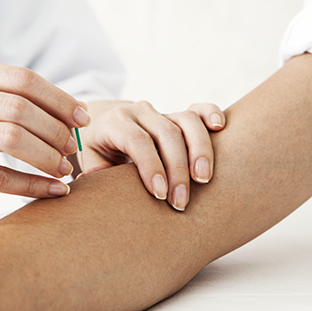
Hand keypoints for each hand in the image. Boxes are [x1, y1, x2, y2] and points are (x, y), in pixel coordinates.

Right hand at [0, 56, 88, 204]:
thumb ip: (4, 100)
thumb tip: (67, 114)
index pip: (21, 78)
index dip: (58, 99)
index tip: (81, 118)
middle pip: (19, 108)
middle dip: (56, 130)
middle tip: (73, 149)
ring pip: (11, 138)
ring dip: (48, 157)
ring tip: (64, 169)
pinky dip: (31, 185)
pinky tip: (52, 190)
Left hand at [79, 101, 225, 210]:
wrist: (105, 125)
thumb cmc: (98, 150)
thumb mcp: (90, 159)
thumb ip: (95, 172)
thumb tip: (99, 189)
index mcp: (114, 122)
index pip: (137, 141)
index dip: (151, 167)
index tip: (160, 195)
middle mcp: (139, 112)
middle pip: (166, 135)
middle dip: (177, 169)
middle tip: (181, 201)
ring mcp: (160, 112)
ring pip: (186, 122)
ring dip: (199, 150)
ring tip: (204, 179)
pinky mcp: (177, 114)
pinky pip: (197, 109)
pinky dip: (211, 113)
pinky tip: (221, 127)